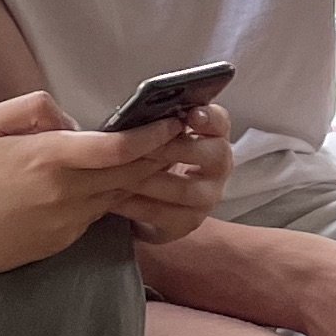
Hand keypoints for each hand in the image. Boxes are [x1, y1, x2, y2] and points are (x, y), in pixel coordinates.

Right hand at [0, 93, 204, 281]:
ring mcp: (67, 221)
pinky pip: (98, 214)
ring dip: (142, 177)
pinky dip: (113, 197)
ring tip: (160, 155)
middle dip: (160, 154)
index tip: (171, 122)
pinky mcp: (64, 241)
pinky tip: (120, 183)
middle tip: (182, 135)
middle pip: (130, 173)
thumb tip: (72, 120)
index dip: (151, 136)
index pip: (117, 149)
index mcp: (47, 158)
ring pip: (119, 195)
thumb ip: (36, 108)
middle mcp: (64, 192)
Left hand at [120, 102, 230, 246]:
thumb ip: (157, 123)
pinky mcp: (189, 222)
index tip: (191, 114)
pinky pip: (164, 215)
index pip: (220, 121)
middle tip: (142, 146)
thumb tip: (138, 113)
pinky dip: (136, 205)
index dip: (208, 117)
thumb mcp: (156, 137)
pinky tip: (114, 198)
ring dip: (150, 180)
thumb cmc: (151, 160)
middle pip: (213, 153)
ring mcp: (208, 197)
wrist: (148, 204)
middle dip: (173, 148)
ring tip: (120, 174)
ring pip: (185, 189)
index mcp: (213, 136)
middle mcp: (219, 166)